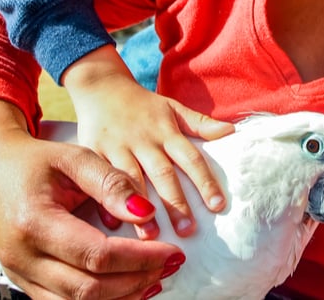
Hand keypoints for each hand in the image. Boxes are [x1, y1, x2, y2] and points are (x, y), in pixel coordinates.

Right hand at [0, 99, 183, 298]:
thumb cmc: (38, 161)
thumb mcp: (76, 158)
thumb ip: (111, 182)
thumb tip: (145, 211)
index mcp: (34, 222)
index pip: (96, 255)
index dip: (139, 258)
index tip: (173, 251)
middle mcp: (22, 256)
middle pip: (88, 288)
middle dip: (137, 280)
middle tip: (171, 265)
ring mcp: (19, 273)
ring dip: (122, 296)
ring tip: (156, 279)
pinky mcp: (24, 281)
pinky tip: (128, 288)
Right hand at [63, 46, 233, 236]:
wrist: (100, 87)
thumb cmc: (144, 105)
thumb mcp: (173, 108)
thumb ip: (201, 123)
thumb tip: (232, 131)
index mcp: (166, 131)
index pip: (191, 158)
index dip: (205, 182)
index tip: (218, 206)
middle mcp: (144, 141)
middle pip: (163, 174)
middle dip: (176, 203)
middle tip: (188, 231)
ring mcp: (116, 147)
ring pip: (131, 181)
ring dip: (140, 209)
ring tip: (151, 236)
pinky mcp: (91, 153)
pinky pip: (98, 179)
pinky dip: (104, 202)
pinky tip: (113, 224)